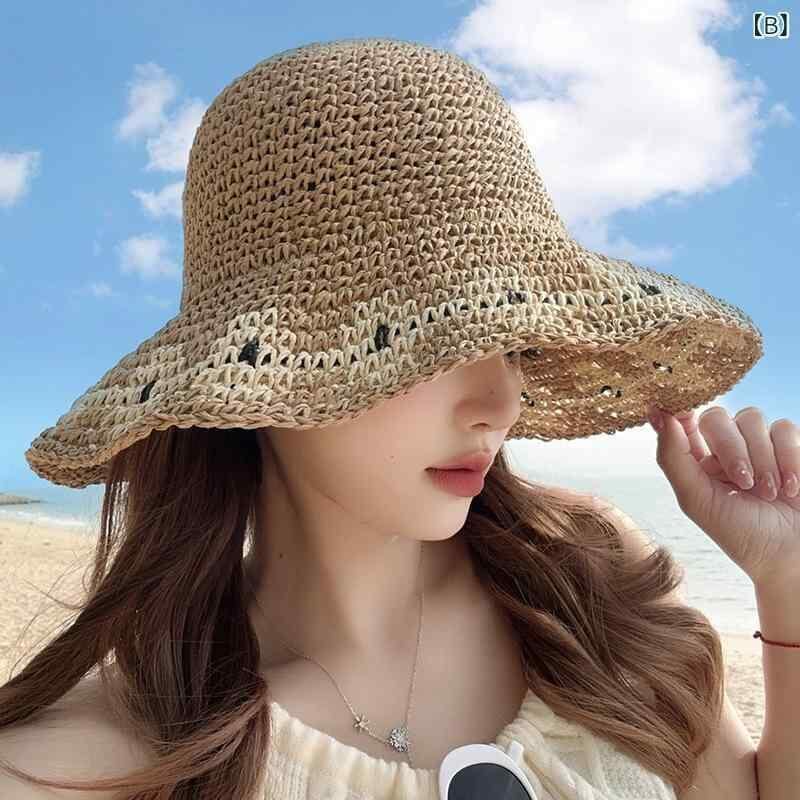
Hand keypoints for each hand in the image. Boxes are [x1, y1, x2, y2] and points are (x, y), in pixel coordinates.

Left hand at [648, 404, 799, 588]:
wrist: (794, 555)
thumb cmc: (742, 533)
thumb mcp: (697, 500)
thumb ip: (673, 457)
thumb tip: (657, 413)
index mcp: (696, 461)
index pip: (682, 421)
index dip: (680, 411)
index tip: (681, 412)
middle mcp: (724, 448)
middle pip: (715, 417)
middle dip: (732, 449)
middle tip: (745, 483)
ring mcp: (758, 444)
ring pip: (751, 418)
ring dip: (762, 458)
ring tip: (768, 494)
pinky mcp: (790, 445)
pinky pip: (784, 428)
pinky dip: (788, 458)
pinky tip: (790, 488)